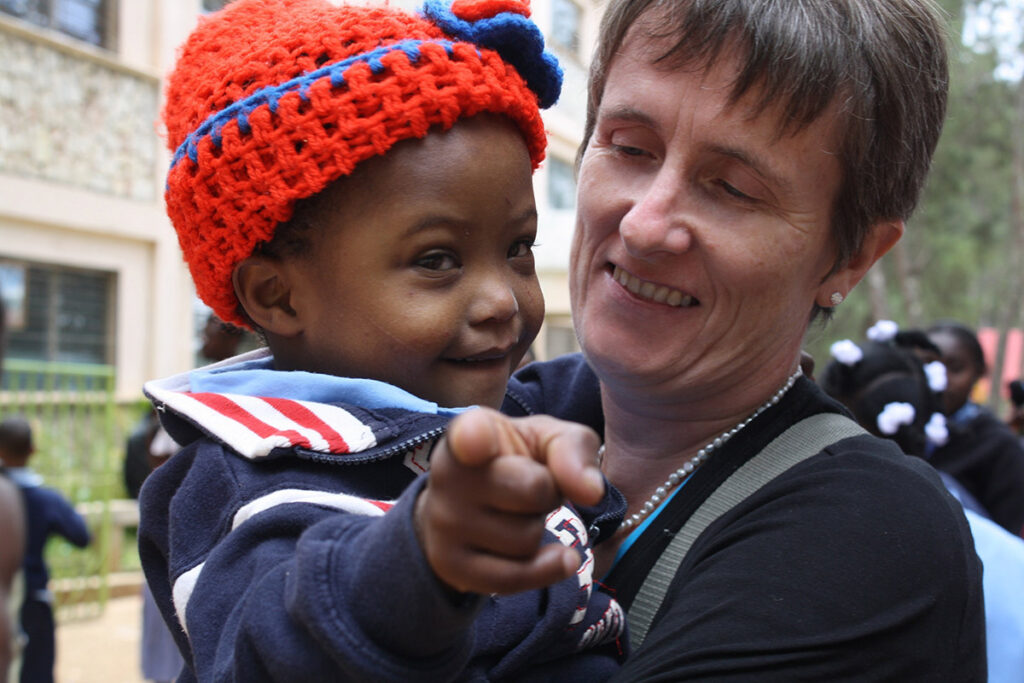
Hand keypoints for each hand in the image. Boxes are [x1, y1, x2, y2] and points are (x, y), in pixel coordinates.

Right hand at [415, 407, 603, 595]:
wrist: (467, 501)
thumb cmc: (515, 461)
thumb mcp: (548, 440)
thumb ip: (573, 449)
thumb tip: (592, 491)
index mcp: (472, 431)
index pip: (472, 435)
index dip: (475, 438)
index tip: (476, 441)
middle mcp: (447, 474)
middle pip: (533, 489)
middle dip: (547, 492)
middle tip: (530, 486)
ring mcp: (443, 522)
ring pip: (526, 538)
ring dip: (537, 528)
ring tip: (517, 514)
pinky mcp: (449, 564)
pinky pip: (512, 579)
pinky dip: (544, 570)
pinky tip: (556, 557)